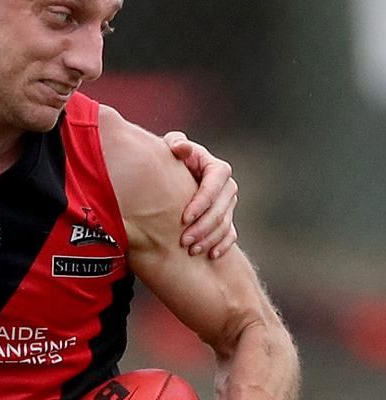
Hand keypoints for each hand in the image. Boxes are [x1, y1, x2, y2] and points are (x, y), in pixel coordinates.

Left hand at [163, 131, 238, 258]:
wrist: (170, 176)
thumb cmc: (167, 159)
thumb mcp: (170, 148)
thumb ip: (175, 144)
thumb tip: (181, 148)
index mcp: (215, 168)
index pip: (216, 183)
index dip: (203, 201)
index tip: (185, 217)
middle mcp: (226, 187)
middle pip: (221, 208)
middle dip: (203, 226)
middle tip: (184, 241)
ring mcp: (228, 204)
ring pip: (225, 224)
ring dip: (209, 238)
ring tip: (191, 250)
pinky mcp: (226, 219)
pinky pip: (231, 235)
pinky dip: (222, 245)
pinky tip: (210, 255)